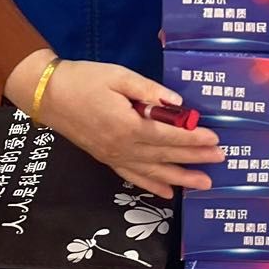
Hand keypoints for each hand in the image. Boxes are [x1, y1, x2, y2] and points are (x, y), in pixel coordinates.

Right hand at [6, 52, 222, 197]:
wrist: (48, 95)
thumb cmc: (84, 80)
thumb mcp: (118, 76)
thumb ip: (148, 90)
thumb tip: (176, 102)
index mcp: (128, 125)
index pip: (168, 135)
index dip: (193, 138)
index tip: (215, 138)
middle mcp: (123, 147)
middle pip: (165, 155)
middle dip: (194, 158)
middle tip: (220, 160)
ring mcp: (113, 156)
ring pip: (152, 172)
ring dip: (179, 178)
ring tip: (203, 183)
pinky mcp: (105, 159)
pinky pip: (132, 176)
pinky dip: (151, 185)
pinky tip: (166, 192)